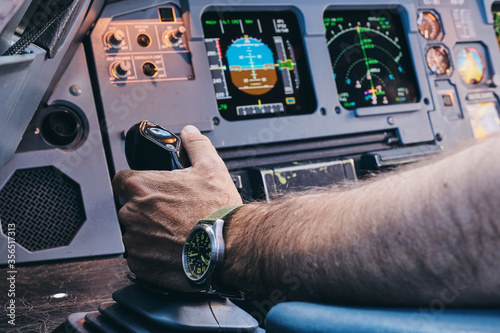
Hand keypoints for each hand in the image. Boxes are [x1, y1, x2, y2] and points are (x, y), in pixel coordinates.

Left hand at [112, 125, 241, 291]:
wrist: (227, 247)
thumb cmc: (216, 211)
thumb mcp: (211, 167)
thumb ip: (195, 145)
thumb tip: (189, 133)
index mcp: (142, 187)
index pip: (122, 179)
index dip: (138, 182)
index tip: (152, 189)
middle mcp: (132, 213)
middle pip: (130, 206)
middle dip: (148, 208)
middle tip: (173, 211)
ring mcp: (134, 241)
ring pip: (135, 232)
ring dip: (150, 231)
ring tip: (176, 231)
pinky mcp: (141, 264)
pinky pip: (140, 256)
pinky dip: (153, 253)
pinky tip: (174, 247)